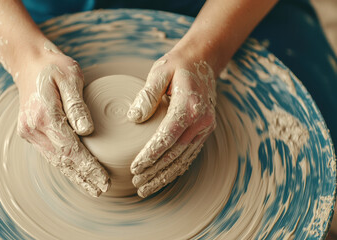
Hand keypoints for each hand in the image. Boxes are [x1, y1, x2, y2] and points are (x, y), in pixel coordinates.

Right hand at [15, 46, 109, 196]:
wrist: (28, 62)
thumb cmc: (53, 67)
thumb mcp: (70, 77)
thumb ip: (77, 105)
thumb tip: (87, 131)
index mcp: (44, 114)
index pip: (70, 149)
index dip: (88, 167)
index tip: (104, 179)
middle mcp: (32, 127)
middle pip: (62, 160)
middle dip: (83, 177)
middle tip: (102, 189)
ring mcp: (28, 131)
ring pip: (55, 160)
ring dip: (74, 175)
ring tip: (92, 188)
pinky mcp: (29, 132)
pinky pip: (49, 153)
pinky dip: (64, 165)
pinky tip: (76, 174)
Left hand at [127, 49, 216, 197]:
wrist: (203, 60)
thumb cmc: (178, 65)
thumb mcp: (159, 72)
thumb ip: (147, 95)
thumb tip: (134, 118)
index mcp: (189, 106)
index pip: (167, 138)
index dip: (150, 155)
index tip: (135, 168)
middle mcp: (201, 120)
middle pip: (175, 154)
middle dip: (155, 172)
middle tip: (137, 184)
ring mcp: (205, 127)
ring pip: (184, 159)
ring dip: (165, 176)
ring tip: (146, 188)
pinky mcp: (204, 130)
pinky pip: (189, 154)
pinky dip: (176, 168)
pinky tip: (163, 177)